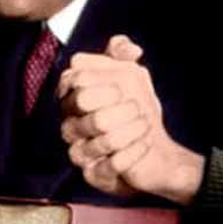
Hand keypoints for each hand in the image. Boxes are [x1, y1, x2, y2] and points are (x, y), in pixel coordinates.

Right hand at [59, 35, 204, 204]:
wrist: (154, 149)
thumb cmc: (135, 109)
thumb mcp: (132, 73)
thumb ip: (122, 51)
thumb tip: (128, 48)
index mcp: (71, 98)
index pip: (73, 80)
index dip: (100, 83)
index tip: (121, 88)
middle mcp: (69, 124)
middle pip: (84, 105)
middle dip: (118, 104)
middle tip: (136, 107)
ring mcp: (79, 151)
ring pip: (104, 136)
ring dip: (133, 128)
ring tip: (143, 124)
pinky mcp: (94, 175)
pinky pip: (115, 163)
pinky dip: (136, 150)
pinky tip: (145, 143)